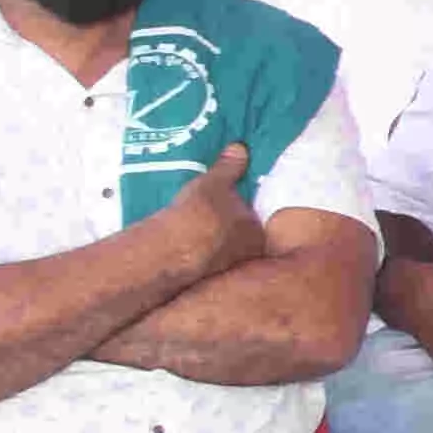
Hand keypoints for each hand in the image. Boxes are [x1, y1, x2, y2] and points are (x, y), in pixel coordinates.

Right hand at [157, 137, 268, 272]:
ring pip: (220, 260)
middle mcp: (246, 256)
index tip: (223, 217)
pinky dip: (192, 266)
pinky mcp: (200, 285)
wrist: (177, 247)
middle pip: (239, 246)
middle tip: (207, 232)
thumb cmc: (202, 211)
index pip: (251, 225)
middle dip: (227, 240)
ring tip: (189, 245)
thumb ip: (229, 168)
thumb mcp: (214, 183)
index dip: (238, 220)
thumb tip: (240, 147)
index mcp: (255, 233)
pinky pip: (200, 272)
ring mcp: (224, 273)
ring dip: (209, 254)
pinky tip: (178, 258)